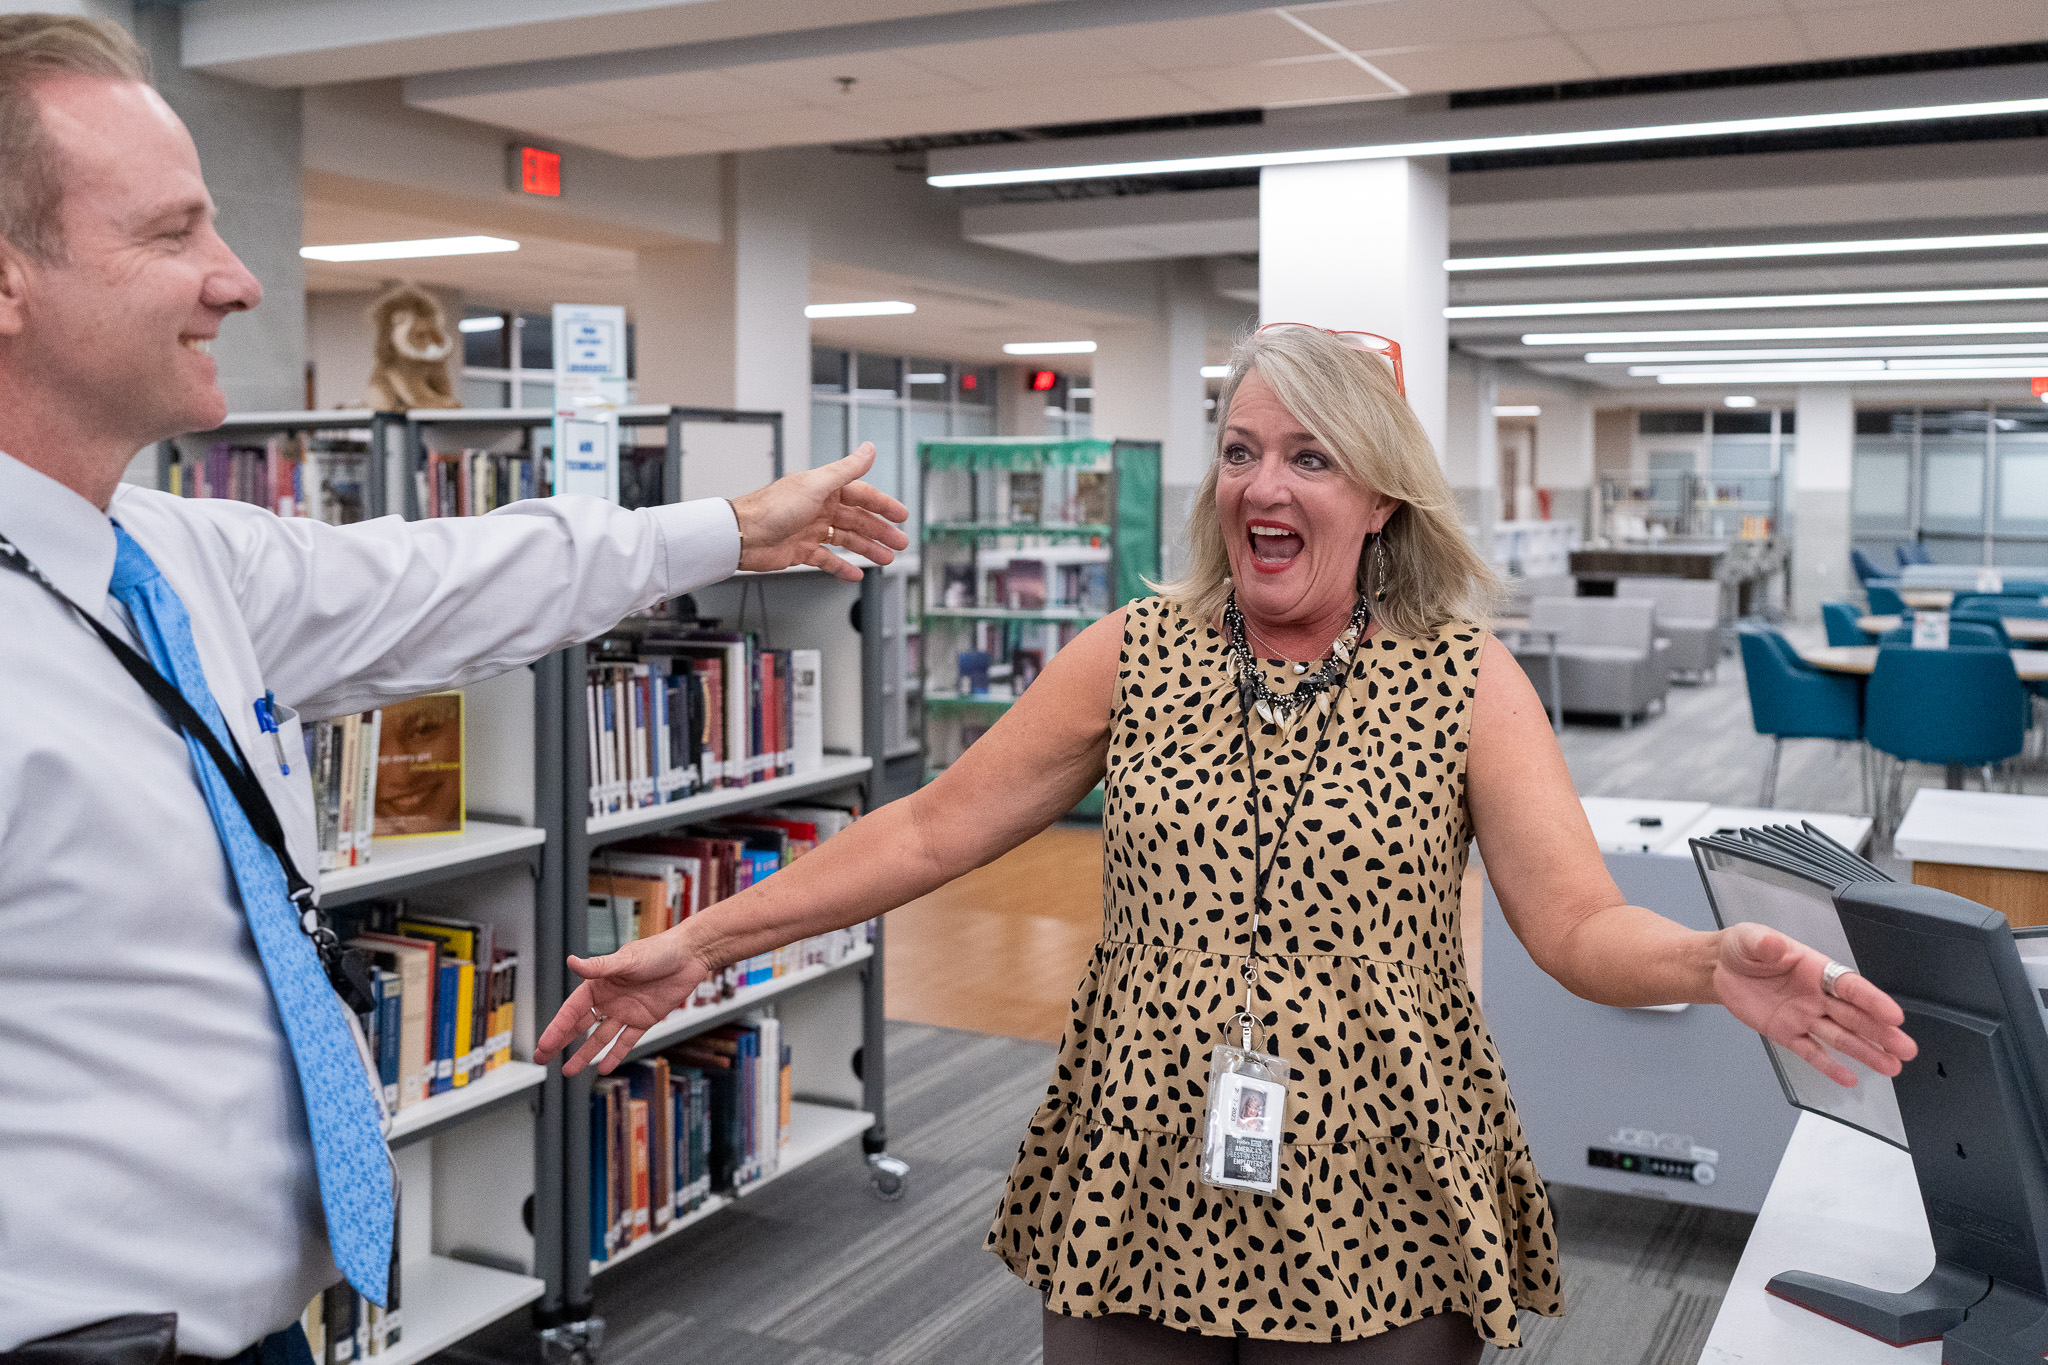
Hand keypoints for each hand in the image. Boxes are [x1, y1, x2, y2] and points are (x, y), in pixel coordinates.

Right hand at [534, 930, 712, 1075]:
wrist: (690, 955)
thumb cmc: (658, 951)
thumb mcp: (626, 960)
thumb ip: (599, 966)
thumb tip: (572, 961)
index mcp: (600, 984)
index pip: (572, 1010)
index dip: (557, 1028)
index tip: (543, 1045)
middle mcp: (610, 999)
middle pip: (580, 1026)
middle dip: (561, 1042)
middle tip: (542, 1058)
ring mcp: (626, 1011)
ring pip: (601, 1038)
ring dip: (585, 1054)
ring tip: (569, 1071)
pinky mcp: (645, 1020)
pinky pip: (627, 1041)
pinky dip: (615, 1054)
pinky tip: (603, 1067)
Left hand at [728, 443, 909, 582]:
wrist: (742, 536)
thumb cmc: (771, 508)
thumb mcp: (816, 485)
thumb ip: (846, 469)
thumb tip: (868, 449)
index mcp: (824, 489)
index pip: (862, 496)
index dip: (883, 505)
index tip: (901, 515)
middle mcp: (819, 508)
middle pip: (858, 520)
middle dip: (881, 531)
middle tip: (900, 542)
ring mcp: (811, 530)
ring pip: (847, 540)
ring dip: (867, 549)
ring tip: (885, 559)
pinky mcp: (801, 550)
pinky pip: (828, 559)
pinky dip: (842, 566)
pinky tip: (855, 573)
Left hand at [1713, 922, 1917, 1086]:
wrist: (1721, 968)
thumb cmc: (1745, 949)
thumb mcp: (1751, 939)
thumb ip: (1764, 943)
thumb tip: (1774, 944)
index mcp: (1816, 970)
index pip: (1849, 986)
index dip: (1872, 1000)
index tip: (1894, 1016)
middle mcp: (1817, 996)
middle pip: (1854, 1016)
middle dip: (1881, 1033)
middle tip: (1906, 1049)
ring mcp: (1804, 1017)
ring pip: (1840, 1037)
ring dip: (1866, 1052)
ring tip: (1892, 1067)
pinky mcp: (1786, 1033)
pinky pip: (1810, 1052)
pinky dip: (1828, 1066)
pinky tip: (1848, 1078)